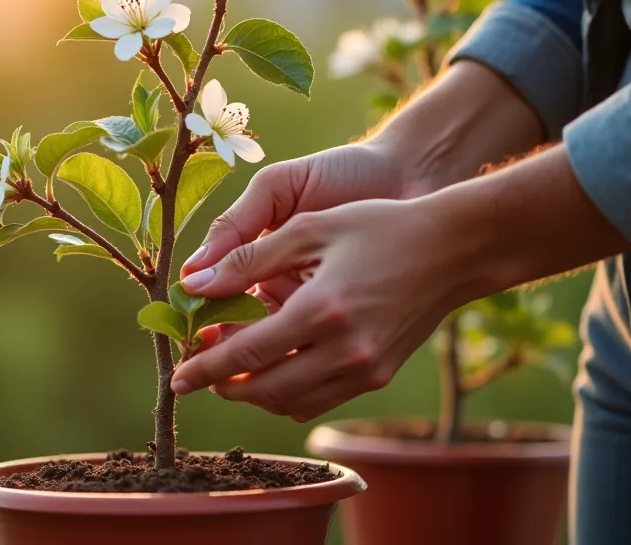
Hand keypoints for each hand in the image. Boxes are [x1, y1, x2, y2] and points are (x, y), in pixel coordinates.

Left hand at [170, 146, 626, 421]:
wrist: (454, 248)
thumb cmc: (378, 226)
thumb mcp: (309, 228)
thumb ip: (248, 259)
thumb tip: (194, 285)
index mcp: (322, 310)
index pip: (245, 354)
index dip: (205, 367)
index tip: (177, 376)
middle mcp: (345, 350)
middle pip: (264, 390)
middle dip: (224, 387)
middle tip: (199, 371)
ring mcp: (366, 370)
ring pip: (291, 403)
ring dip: (255, 393)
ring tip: (230, 370)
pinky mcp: (379, 376)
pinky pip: (319, 400)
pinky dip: (287, 394)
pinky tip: (272, 369)